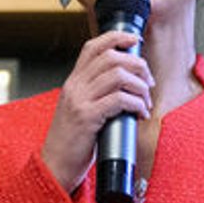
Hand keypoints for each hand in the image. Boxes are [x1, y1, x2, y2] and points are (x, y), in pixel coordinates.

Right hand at [40, 31, 152, 192]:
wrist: (56, 164)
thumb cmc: (72, 141)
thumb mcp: (80, 108)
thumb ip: (96, 93)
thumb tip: (127, 84)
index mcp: (73, 81)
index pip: (93, 46)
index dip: (117, 38)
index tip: (135, 40)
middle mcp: (75, 86)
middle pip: (111, 57)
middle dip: (137, 65)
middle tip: (148, 81)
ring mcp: (80, 101)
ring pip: (118, 76)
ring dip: (140, 86)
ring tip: (145, 101)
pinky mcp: (87, 117)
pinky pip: (119, 100)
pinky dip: (136, 104)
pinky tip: (140, 113)